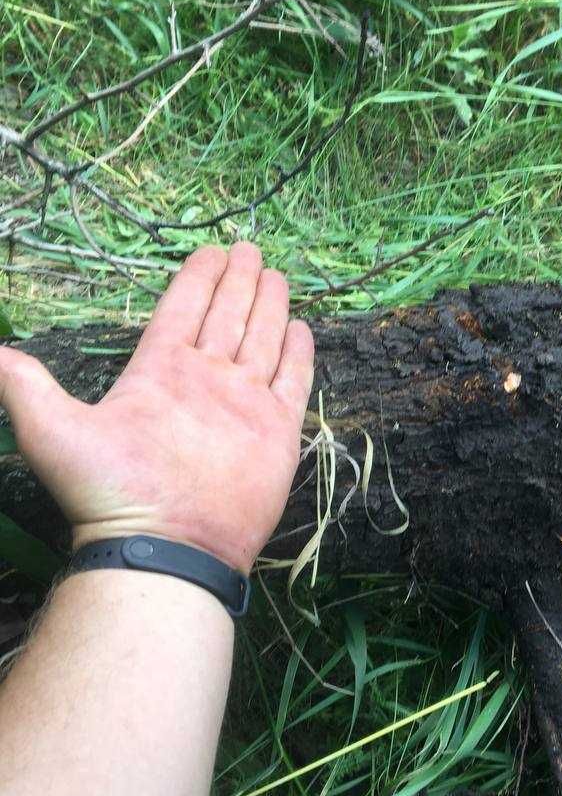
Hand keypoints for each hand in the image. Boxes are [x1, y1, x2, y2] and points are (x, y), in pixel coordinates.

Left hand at [0, 242, 314, 573]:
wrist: (165, 546)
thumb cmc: (111, 492)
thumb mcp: (52, 431)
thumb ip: (24, 385)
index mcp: (159, 371)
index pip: (182, 310)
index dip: (197, 279)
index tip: (211, 250)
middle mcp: (205, 380)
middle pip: (226, 315)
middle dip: (238, 281)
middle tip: (251, 248)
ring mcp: (243, 404)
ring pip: (260, 339)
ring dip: (268, 305)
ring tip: (275, 274)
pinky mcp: (276, 431)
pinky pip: (292, 382)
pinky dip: (298, 354)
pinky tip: (299, 328)